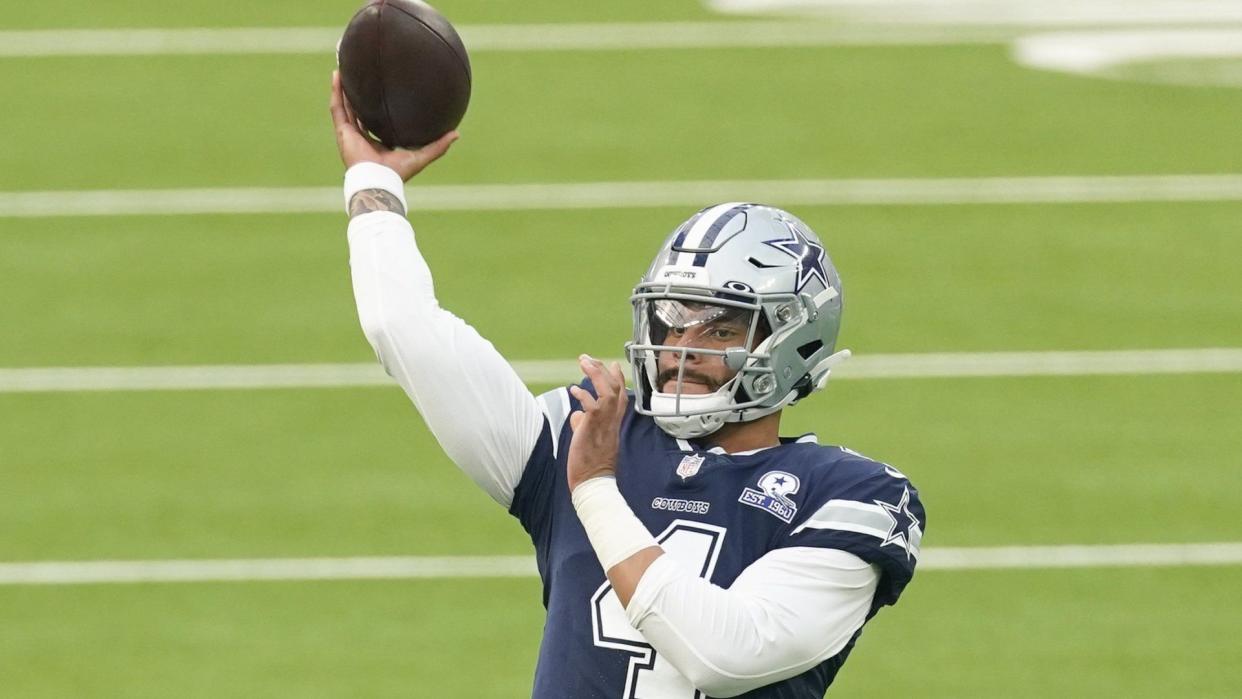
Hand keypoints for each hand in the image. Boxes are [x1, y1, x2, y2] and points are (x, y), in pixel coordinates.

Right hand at [329, 70, 457, 181]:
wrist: (379, 180)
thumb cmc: (398, 172)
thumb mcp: (422, 155)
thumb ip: (438, 145)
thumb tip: (457, 134)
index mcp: (378, 143)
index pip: (376, 121)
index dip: (377, 107)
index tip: (381, 91)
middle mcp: (362, 137)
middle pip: (358, 110)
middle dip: (358, 94)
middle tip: (361, 75)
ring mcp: (350, 134)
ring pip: (344, 105)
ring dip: (343, 88)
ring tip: (344, 68)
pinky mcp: (342, 132)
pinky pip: (337, 107)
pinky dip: (336, 91)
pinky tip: (337, 75)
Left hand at [566, 355, 627, 492]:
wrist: (593, 482)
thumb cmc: (590, 464)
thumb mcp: (588, 439)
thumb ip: (584, 424)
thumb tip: (576, 416)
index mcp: (614, 424)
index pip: (621, 396)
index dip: (618, 378)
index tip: (612, 364)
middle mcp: (613, 421)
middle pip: (615, 388)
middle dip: (602, 370)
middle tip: (589, 358)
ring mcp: (604, 423)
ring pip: (607, 391)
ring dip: (595, 374)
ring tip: (584, 361)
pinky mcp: (593, 427)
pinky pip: (592, 404)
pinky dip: (583, 394)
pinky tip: (574, 390)